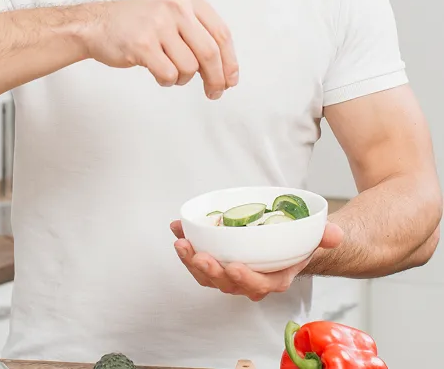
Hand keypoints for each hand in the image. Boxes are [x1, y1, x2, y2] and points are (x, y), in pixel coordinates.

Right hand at [83, 0, 238, 99]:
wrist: (99, 24)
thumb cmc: (141, 23)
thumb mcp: (175, 13)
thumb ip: (201, 34)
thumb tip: (226, 71)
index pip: (222, 33)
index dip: (230, 62)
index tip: (231, 80)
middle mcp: (176, 5)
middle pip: (210, 52)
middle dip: (216, 79)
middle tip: (214, 93)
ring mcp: (158, 23)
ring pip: (189, 67)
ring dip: (183, 79)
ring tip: (170, 71)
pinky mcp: (142, 43)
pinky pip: (169, 74)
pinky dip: (167, 81)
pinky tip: (158, 73)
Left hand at [170, 220, 343, 300]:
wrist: (288, 242)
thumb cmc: (300, 242)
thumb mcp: (316, 237)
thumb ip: (327, 236)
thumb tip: (335, 234)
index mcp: (275, 278)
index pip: (259, 285)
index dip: (244, 279)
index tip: (233, 267)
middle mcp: (250, 280)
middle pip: (226, 282)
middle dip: (209, 270)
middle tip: (197, 253)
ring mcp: (231, 272)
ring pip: (208, 275)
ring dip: (191, 260)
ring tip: (181, 242)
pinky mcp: (218, 260)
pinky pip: (200, 258)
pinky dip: (188, 245)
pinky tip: (178, 229)